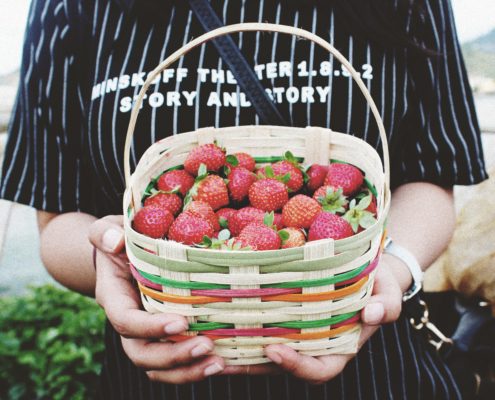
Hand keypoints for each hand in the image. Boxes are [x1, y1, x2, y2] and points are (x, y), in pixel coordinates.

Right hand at [89, 216, 224, 382]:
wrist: (124, 256)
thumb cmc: (120, 240)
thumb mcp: (109, 230)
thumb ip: (104, 233)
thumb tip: (115, 241)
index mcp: (115, 298)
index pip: (125, 321)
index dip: (149, 327)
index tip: (180, 322)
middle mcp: (130, 323)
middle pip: (143, 354)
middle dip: (173, 357)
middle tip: (206, 346)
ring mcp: (147, 335)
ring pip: (160, 367)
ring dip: (189, 370)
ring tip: (220, 362)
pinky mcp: (166, 338)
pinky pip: (178, 363)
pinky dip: (200, 367)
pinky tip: (229, 362)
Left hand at [223, 260, 403, 383]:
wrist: (366, 268)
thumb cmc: (378, 282)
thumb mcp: (388, 290)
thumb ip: (386, 305)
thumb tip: (372, 314)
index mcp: (340, 346)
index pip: (319, 370)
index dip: (296, 367)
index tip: (274, 349)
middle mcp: (314, 344)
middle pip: (280, 365)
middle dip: (250, 364)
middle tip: (219, 356)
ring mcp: (296, 331)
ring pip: (264, 350)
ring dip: (236, 351)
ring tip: (205, 344)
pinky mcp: (283, 314)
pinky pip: (261, 326)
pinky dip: (240, 329)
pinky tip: (216, 320)